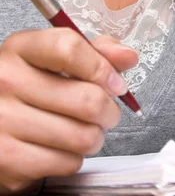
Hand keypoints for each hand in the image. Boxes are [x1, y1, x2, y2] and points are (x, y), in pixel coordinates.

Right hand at [0, 29, 137, 193]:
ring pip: (82, 135)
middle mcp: (7, 81)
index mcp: (20, 48)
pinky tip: (61, 147)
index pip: (69, 48)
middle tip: (105, 112)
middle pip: (87, 99)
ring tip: (84, 129)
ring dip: (94, 136)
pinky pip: (67, 162)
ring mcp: (3, 121)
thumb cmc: (28, 88)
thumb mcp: (53, 60)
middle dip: (109, 110)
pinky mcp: (8, 159)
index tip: (115, 82)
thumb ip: (94, 52)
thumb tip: (127, 56)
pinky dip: (73, 157)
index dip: (103, 68)